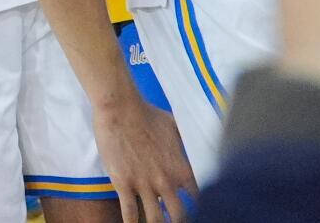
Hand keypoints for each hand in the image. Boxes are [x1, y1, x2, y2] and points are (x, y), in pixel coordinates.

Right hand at [91, 98, 196, 222]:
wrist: (120, 107)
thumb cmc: (147, 113)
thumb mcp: (176, 127)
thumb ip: (187, 144)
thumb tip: (196, 146)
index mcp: (181, 169)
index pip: (199, 199)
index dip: (199, 208)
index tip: (196, 211)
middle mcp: (166, 181)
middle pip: (179, 216)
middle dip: (179, 221)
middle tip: (175, 221)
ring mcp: (144, 184)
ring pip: (155, 218)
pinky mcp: (123, 183)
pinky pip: (129, 212)